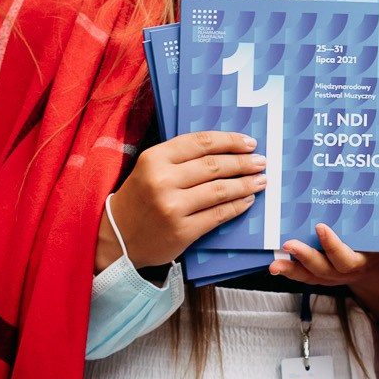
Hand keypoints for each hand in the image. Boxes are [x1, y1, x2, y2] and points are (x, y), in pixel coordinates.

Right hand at [96, 131, 262, 270]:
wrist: (117, 237)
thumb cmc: (140, 198)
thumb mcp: (151, 168)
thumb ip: (181, 157)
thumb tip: (226, 149)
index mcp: (155, 158)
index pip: (201, 143)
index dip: (230, 141)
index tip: (249, 143)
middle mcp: (163, 180)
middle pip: (214, 166)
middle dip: (243, 163)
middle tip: (261, 161)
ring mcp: (172, 207)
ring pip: (220, 190)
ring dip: (246, 184)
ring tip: (260, 180)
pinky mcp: (182, 231)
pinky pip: (218, 214)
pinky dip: (237, 206)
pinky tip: (247, 200)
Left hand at [270, 222, 378, 289]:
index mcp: (365, 260)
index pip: (347, 259)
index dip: (333, 246)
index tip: (321, 227)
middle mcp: (347, 271)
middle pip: (324, 270)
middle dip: (306, 258)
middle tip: (289, 243)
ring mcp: (333, 275)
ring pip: (310, 276)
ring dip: (292, 269)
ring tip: (276, 262)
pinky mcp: (322, 273)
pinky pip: (305, 275)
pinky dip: (291, 270)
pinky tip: (276, 262)